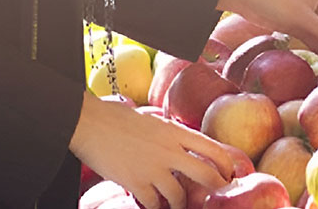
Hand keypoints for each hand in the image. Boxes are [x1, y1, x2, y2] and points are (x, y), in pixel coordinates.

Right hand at [69, 93, 231, 208]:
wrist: (89, 124)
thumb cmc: (117, 118)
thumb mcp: (152, 121)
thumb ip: (169, 135)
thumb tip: (180, 147)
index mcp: (175, 132)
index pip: (212, 149)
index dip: (225, 164)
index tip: (228, 173)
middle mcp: (169, 151)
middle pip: (206, 174)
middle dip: (216, 188)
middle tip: (217, 195)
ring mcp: (153, 168)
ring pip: (178, 196)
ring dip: (179, 204)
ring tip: (177, 205)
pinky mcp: (135, 183)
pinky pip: (153, 204)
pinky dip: (155, 207)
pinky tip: (153, 205)